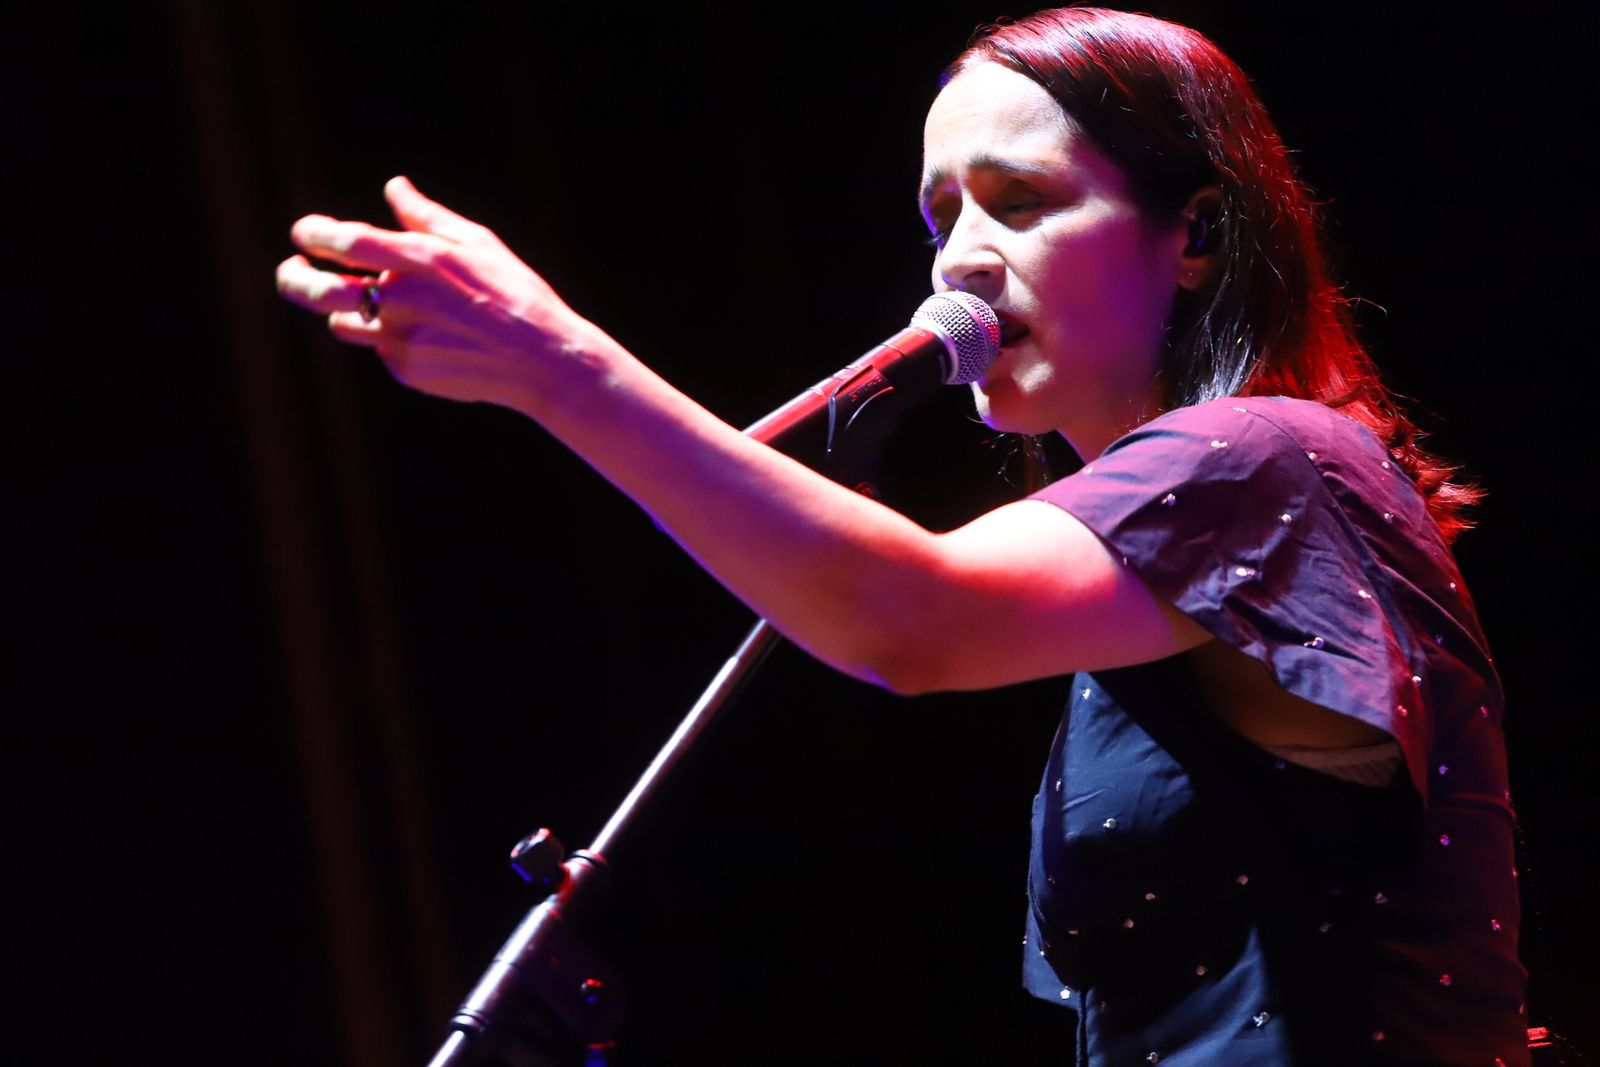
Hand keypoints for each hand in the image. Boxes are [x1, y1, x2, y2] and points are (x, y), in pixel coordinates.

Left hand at [275, 176, 603, 409]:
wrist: (542, 360)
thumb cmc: (515, 293)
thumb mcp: (477, 243)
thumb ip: (427, 216)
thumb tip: (394, 187)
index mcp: (419, 260)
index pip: (343, 241)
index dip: (314, 233)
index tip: (305, 233)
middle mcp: (401, 300)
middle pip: (317, 290)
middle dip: (293, 276)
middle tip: (292, 269)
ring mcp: (400, 340)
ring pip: (343, 322)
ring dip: (348, 309)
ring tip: (372, 303)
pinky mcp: (407, 370)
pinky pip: (381, 349)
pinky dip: (392, 338)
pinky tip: (433, 337)